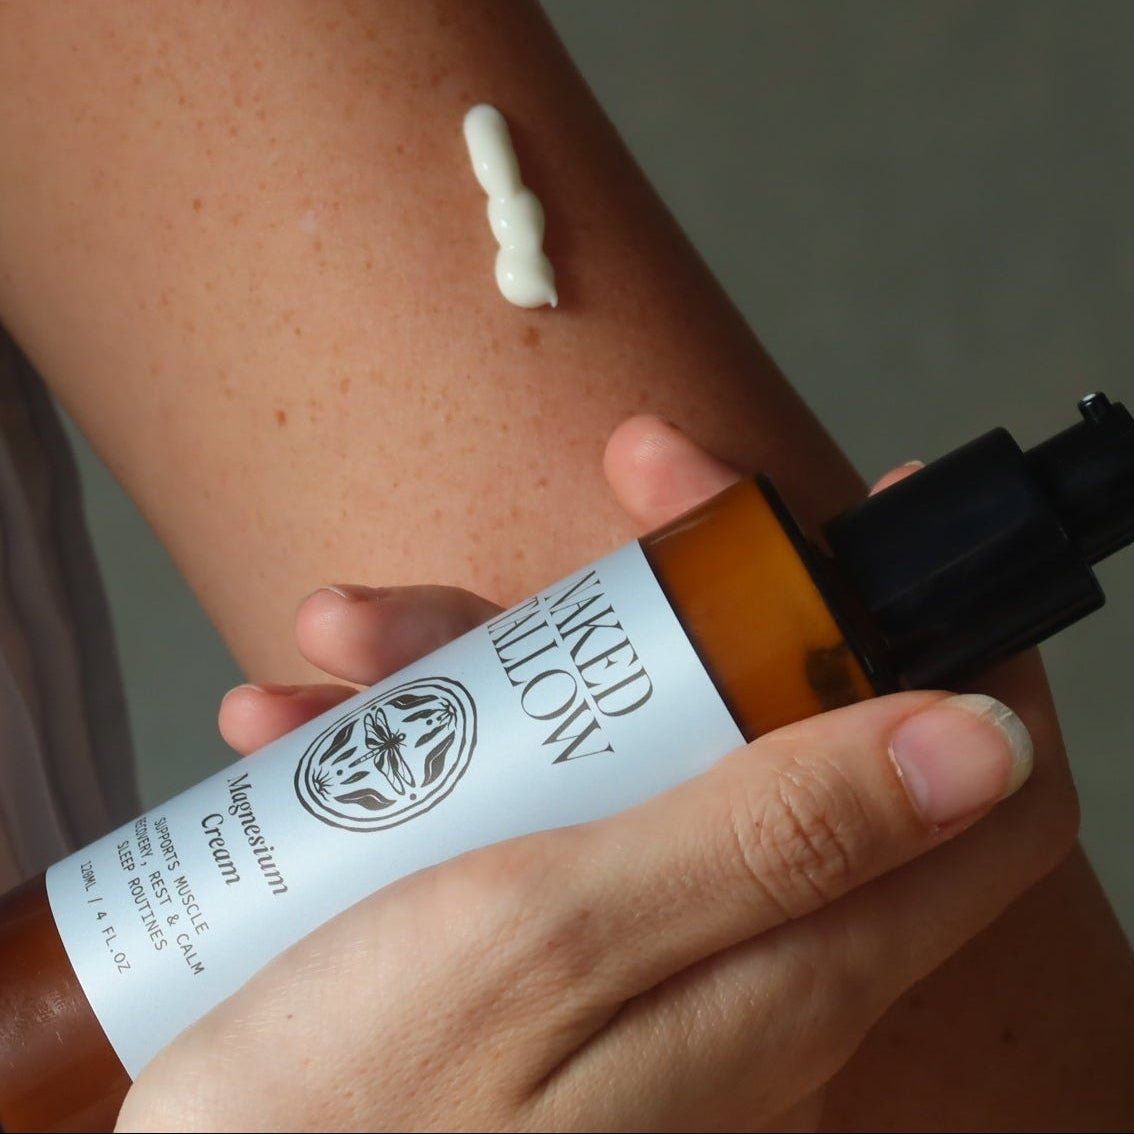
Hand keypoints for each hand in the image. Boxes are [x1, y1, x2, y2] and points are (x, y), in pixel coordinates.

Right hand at [117, 420, 1074, 1132]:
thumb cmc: (362, 1114)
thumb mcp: (561, 938)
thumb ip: (777, 841)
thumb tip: (977, 746)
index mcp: (792, 961)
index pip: (972, 783)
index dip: (949, 638)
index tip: (876, 526)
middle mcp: (739, 954)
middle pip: (774, 723)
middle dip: (679, 601)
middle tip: (603, 505)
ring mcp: (639, 947)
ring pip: (623, 744)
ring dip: (496, 664)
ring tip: (354, 646)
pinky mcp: (547, 948)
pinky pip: (527, 807)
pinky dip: (429, 746)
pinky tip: (312, 730)